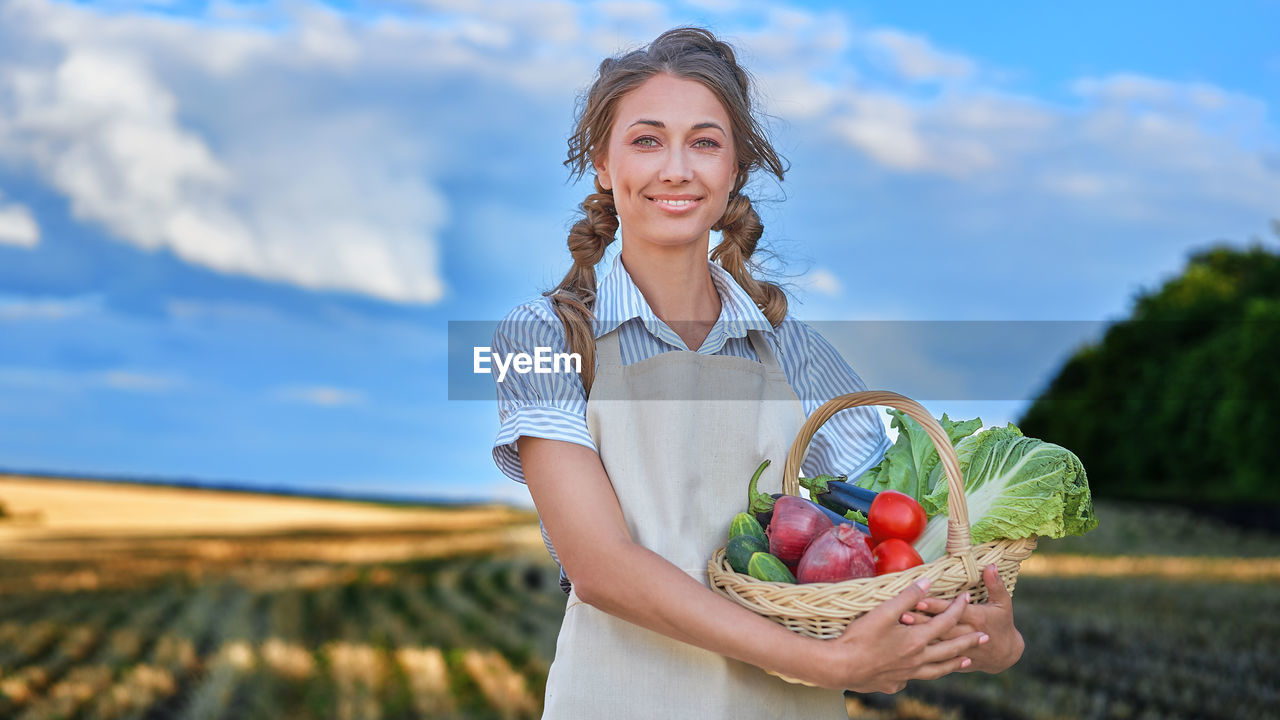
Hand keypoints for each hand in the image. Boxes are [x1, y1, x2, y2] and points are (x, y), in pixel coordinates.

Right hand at [821, 578, 988, 693]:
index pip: (945, 622)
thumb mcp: (883, 612)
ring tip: (966, 661)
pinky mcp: (893, 683)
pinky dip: (922, 673)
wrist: (841, 667)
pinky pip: (914, 678)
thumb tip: (928, 582)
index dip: (957, 608)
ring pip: (937, 670)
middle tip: (985, 638)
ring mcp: (906, 674)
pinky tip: (919, 672)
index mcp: (916, 640)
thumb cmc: (859, 638)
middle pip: (949, 650)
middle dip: (968, 641)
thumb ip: (907, 596)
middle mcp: (916, 660)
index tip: (967, 598)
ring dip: (954, 663)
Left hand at [899, 564, 1023, 673]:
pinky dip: (921, 649)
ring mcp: (960, 649)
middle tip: (899, 614)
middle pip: (939, 627)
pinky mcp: (954, 659)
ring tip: (897, 626)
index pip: (952, 611)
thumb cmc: (1002, 623)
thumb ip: (996, 584)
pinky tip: (904, 644)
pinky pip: (936, 656)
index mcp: (977, 618)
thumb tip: (991, 565)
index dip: (935, 606)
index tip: (917, 599)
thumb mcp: (1003, 603)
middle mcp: (967, 634)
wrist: (1005, 655)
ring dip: (917, 634)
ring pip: (935, 642)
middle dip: (920, 621)